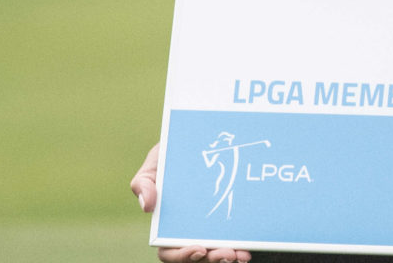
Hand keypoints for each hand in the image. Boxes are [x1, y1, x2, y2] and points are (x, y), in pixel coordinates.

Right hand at [130, 142, 252, 260]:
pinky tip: (248, 248)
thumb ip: (144, 182)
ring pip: (217, 254)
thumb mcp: (155, 164)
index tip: (200, 248)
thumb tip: (147, 206)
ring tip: (240, 254)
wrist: (202, 141)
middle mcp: (188, 231)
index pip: (170, 250)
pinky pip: (235, 241)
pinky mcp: (230, 221)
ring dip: (228, 257)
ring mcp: (210, 228)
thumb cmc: (172, 156)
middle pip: (197, 257)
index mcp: (167, 225)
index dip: (183, 255)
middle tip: (227, 254)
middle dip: (211, 259)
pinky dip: (240, 247)